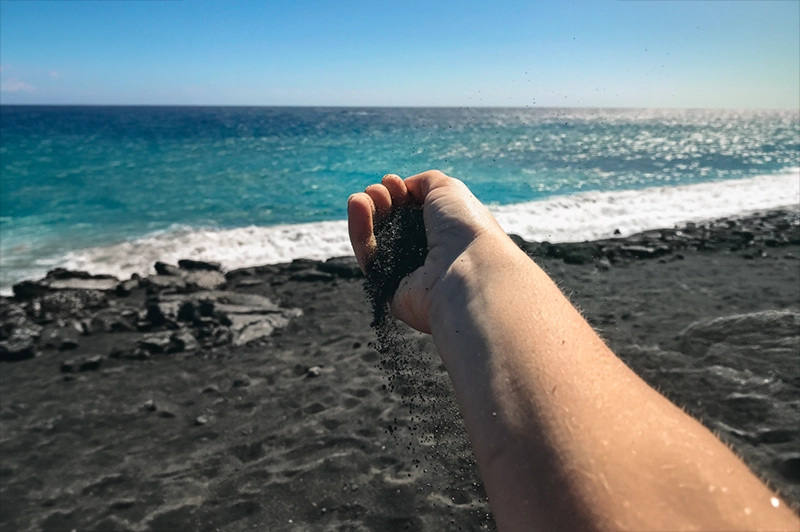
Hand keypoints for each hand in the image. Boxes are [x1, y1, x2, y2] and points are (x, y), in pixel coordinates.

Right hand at [348, 170, 510, 332]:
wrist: (467, 270)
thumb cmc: (464, 227)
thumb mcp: (448, 189)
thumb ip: (424, 182)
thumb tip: (404, 186)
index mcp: (447, 232)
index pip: (414, 211)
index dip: (399, 193)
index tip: (391, 182)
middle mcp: (429, 254)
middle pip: (393, 224)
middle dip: (382, 201)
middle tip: (377, 191)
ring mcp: (408, 273)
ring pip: (377, 241)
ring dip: (368, 214)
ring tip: (362, 197)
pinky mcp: (389, 291)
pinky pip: (369, 259)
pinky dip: (360, 232)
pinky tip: (357, 206)